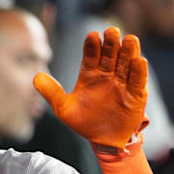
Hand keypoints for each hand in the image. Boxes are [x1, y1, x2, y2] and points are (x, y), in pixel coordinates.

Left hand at [34, 27, 147, 147]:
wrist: (103, 140)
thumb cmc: (84, 122)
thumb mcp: (63, 108)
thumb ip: (51, 92)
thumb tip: (35, 77)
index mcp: (90, 75)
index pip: (91, 56)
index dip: (92, 46)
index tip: (92, 36)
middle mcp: (107, 75)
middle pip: (110, 55)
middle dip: (111, 43)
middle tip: (111, 32)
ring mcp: (122, 84)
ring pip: (126, 64)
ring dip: (128, 52)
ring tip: (129, 39)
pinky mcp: (135, 95)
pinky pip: (137, 81)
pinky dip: (139, 71)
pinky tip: (138, 60)